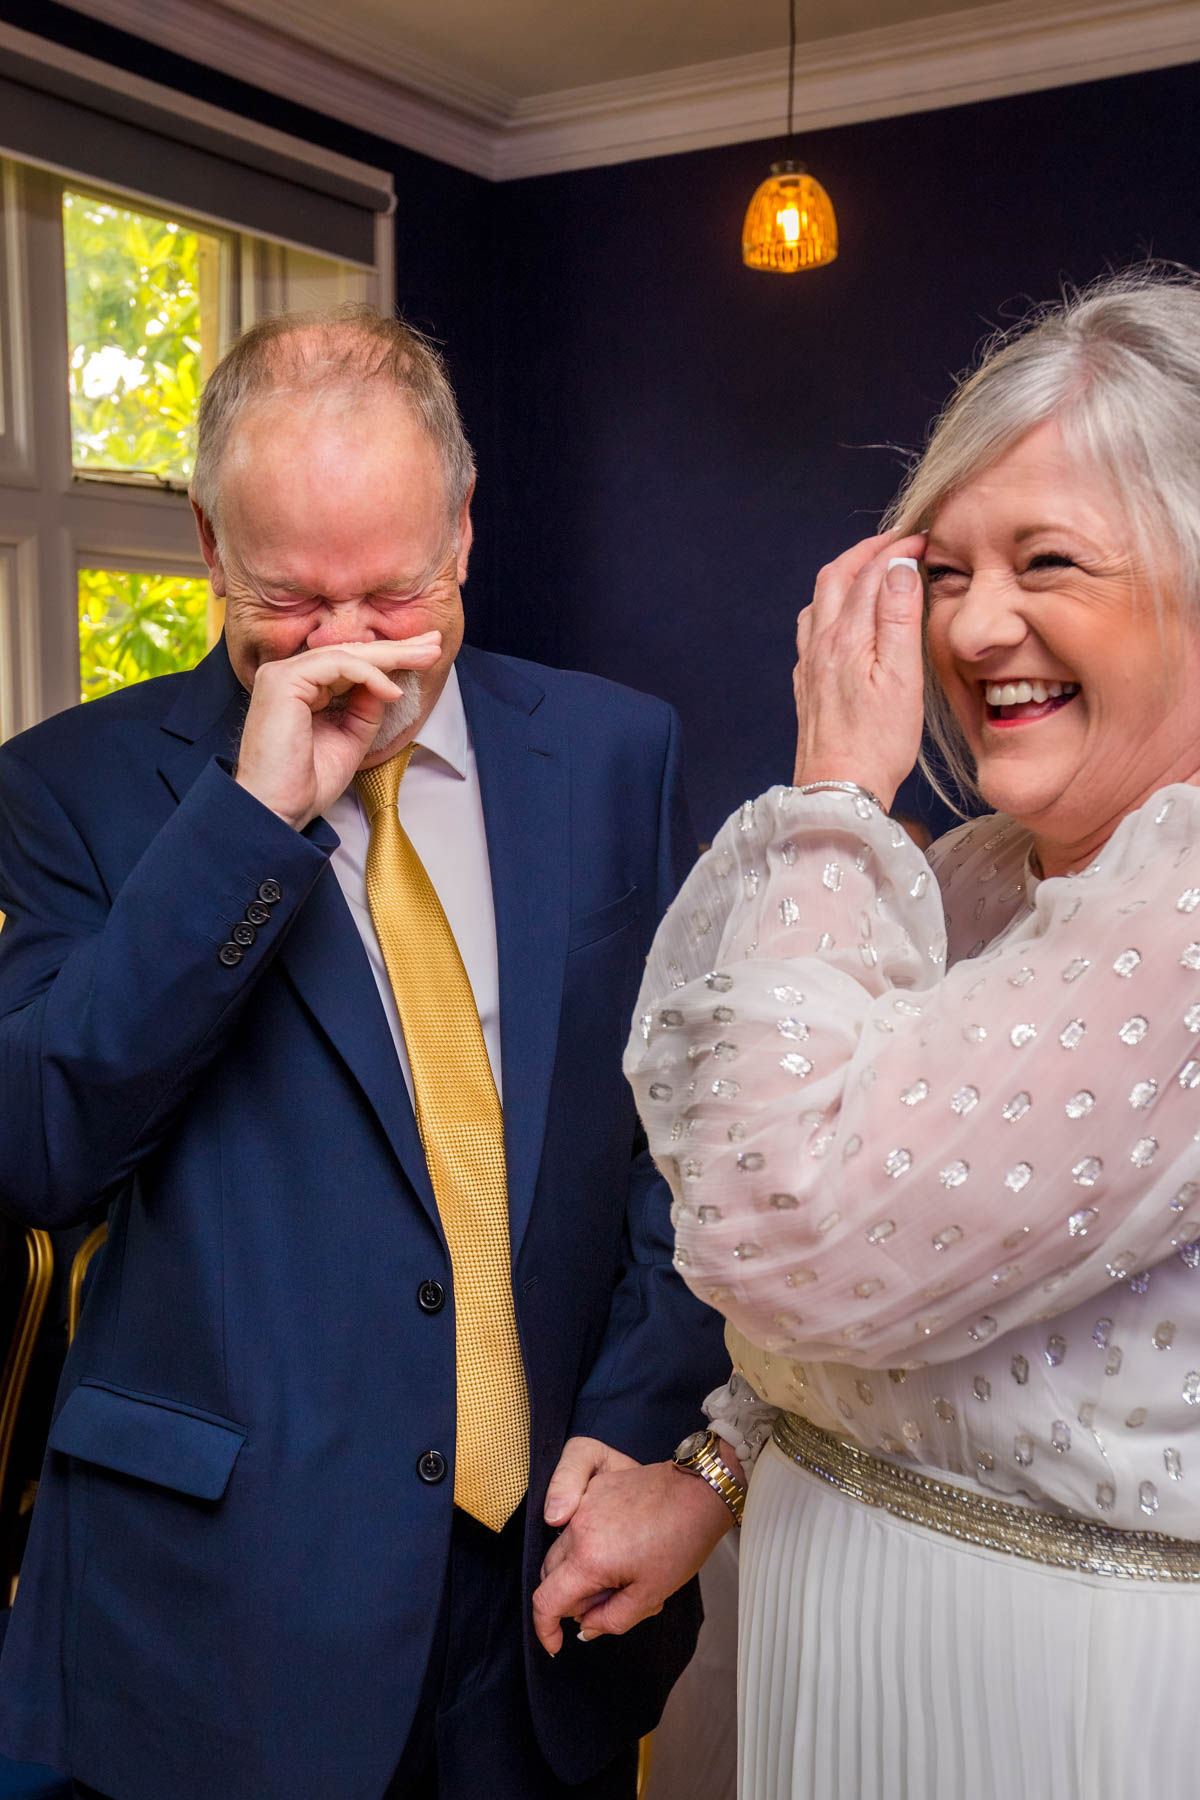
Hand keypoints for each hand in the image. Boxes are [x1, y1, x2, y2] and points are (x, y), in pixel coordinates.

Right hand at [234, 635, 441, 829]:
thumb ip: (365, 709)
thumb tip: (387, 684)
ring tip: (426, 658)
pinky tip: (391, 691)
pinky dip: (369, 674)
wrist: (278, 810)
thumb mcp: (350, 739)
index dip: (389, 658)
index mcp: (301, 688)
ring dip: (390, 655)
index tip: (426, 656)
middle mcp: (288, 675)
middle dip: (397, 648)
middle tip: (435, 643)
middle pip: (350, 652)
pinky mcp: (282, 681)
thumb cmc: (306, 783)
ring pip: (345, 653)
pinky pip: (336, 664)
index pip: (350, 663)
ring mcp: (281, 675)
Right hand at [533, 1436, 736, 1656]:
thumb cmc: (681, 1542)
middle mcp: (577, 1528)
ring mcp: (584, 1505)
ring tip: (619, 1576)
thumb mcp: (650, 1595)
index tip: (556, 1643)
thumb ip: (611, 1620)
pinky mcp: (593, 1491)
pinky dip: (586, 1547)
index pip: (546, 1600)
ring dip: (578, 1572)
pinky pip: (576, 1527)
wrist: (697, 1493)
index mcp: (589, 1558)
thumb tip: (586, 1627)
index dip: (545, 1628)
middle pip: (550, 1575)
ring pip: (561, 1551)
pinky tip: (619, 1550)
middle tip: (607, 1603)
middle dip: (570, 1598)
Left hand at [793, 531, 926, 810]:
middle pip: (834, 576)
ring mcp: (809, 664)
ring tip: (871, 572)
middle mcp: (820, 644)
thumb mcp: (902, 678)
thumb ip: (899, 618)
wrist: (838, 791)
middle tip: (897, 542)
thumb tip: (898, 567)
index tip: (925, 539)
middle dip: (865, 552)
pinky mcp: (806, 685)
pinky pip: (811, 629)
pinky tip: (844, 621)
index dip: (897, 549)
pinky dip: (831, 607)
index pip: (870, 573)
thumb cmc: (878, 742)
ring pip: (818, 600)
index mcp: (846, 637)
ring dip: (844, 576)